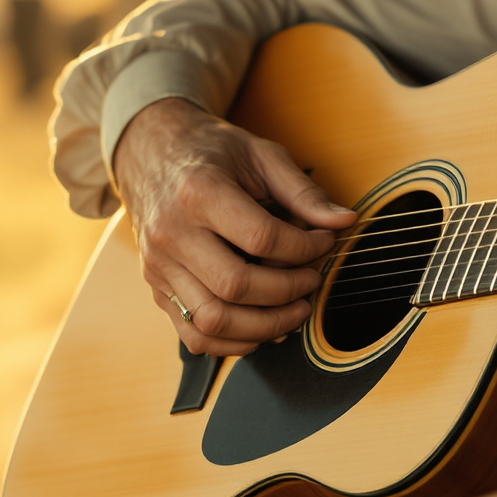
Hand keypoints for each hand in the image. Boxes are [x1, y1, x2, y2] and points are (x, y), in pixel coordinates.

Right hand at [112, 97, 354, 356]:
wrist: (152, 153)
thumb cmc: (210, 153)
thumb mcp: (260, 155)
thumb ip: (303, 191)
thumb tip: (344, 222)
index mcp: (199, 192)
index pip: (261, 238)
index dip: (304, 248)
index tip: (323, 243)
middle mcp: (172, 233)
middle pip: (236, 286)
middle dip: (287, 292)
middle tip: (311, 281)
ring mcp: (160, 266)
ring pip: (213, 321)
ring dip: (264, 326)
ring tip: (293, 311)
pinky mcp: (157, 289)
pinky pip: (194, 335)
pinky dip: (233, 343)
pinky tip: (260, 328)